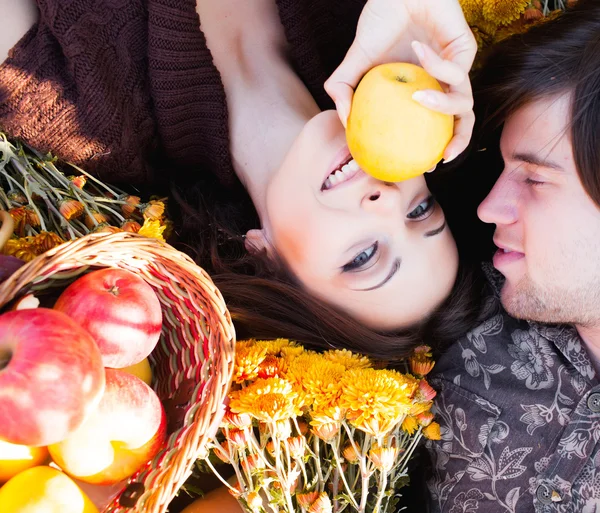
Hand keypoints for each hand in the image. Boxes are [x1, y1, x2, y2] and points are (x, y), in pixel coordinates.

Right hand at [325, 0, 476, 162]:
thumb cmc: (379, 21)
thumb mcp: (355, 61)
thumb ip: (344, 89)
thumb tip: (343, 120)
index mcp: (419, 92)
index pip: (434, 126)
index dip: (434, 147)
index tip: (425, 164)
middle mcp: (439, 85)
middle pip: (460, 121)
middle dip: (459, 141)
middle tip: (445, 155)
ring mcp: (453, 69)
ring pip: (463, 100)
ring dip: (444, 105)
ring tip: (419, 98)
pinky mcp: (464, 51)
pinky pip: (454, 70)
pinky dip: (433, 64)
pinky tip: (416, 50)